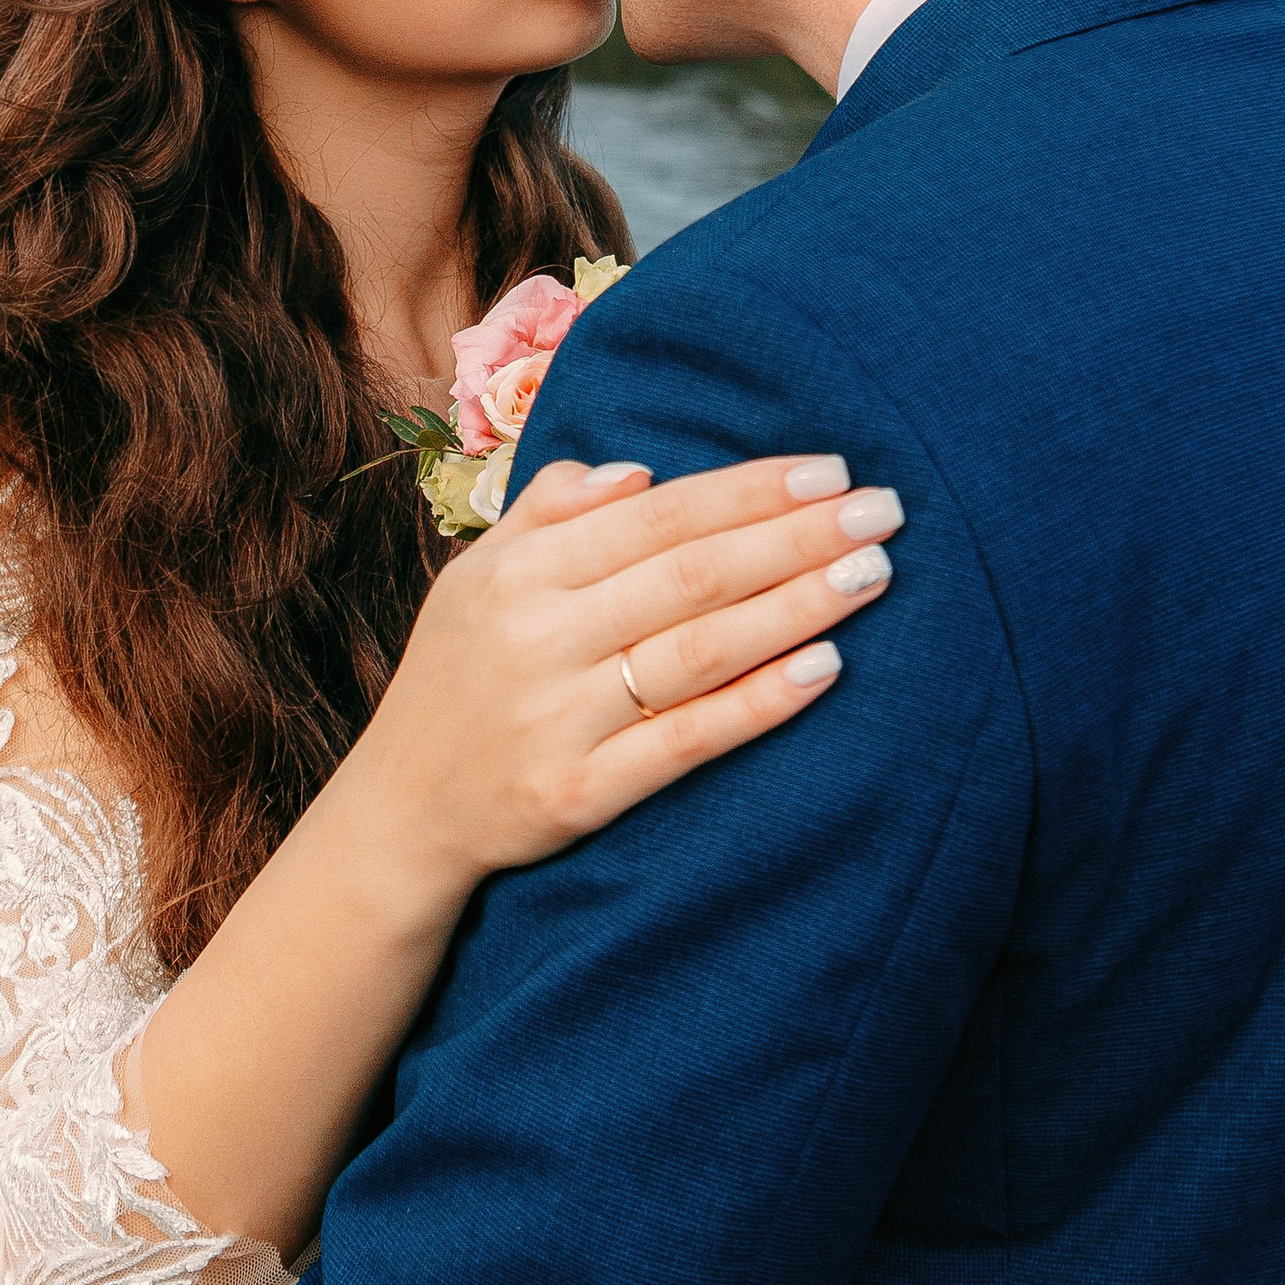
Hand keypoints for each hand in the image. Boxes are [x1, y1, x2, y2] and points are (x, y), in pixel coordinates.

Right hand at [342, 451, 901, 908]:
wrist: (399, 815)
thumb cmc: (458, 680)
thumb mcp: (477, 579)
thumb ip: (549, 513)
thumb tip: (637, 473)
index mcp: (519, 572)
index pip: (656, 515)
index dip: (747, 490)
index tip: (829, 469)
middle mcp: (538, 637)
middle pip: (690, 574)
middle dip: (795, 535)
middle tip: (885, 509)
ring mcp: (557, 718)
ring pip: (698, 650)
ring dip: (795, 606)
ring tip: (871, 573)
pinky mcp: (576, 794)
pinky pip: (684, 742)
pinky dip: (757, 704)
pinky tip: (824, 669)